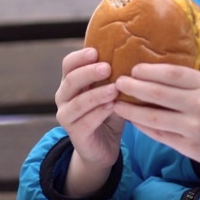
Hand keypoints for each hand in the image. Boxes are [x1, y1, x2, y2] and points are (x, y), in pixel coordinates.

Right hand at [54, 47, 124, 197]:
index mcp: (71, 82)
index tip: (96, 51)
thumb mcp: (112, 92)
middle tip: (107, 67)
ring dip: (97, 94)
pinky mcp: (75, 134)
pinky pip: (85, 122)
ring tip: (114, 88)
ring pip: (78, 103)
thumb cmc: (108, 113)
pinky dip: (99, 113)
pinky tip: (112, 107)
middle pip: (70, 80)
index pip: (68, 64)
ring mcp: (66, 116)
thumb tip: (135, 54)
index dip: (80, 57)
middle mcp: (64, 97)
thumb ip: (115, 76)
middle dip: (89, 72)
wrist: (103, 148)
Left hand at [114, 64, 199, 176]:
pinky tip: (133, 120)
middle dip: (133, 86)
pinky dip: (143, 126)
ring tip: (116, 103)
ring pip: (153, 116)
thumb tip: (158, 75)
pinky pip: (159, 134)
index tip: (134, 68)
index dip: (149, 70)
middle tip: (118, 82)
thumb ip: (192, 84)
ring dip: (131, 109)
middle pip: (158, 93)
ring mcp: (193, 128)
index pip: (172, 73)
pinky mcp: (189, 147)